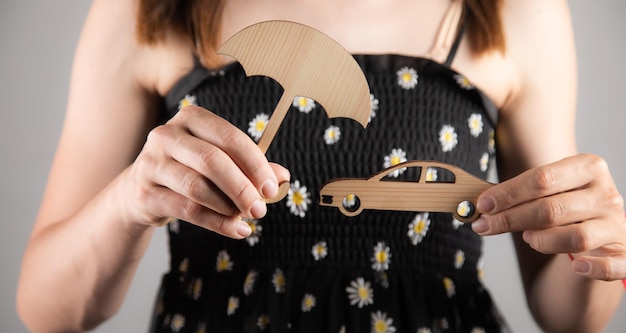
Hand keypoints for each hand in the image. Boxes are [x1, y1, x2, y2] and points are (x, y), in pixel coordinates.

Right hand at [120, 105, 289, 238]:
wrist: (143, 190)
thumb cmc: (190, 170)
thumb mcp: (221, 162)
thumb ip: (250, 166)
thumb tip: (283, 177)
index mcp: (191, 118)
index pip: (229, 137)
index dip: (255, 164)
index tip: (272, 188)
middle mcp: (166, 135)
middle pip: (212, 161)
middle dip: (243, 188)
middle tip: (261, 209)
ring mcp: (151, 163)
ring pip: (197, 187)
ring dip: (228, 207)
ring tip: (246, 218)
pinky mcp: (144, 193)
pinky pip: (187, 210)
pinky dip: (217, 223)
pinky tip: (236, 230)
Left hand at [472, 154, 625, 280]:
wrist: (599, 231)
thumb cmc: (566, 207)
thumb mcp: (547, 192)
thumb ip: (519, 195)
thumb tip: (481, 205)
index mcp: (589, 168)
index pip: (542, 178)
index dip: (508, 193)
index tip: (483, 205)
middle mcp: (607, 195)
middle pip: (552, 208)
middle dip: (511, 219)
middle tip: (484, 226)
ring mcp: (618, 225)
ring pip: (575, 237)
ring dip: (543, 241)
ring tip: (527, 238)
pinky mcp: (625, 253)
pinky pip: (611, 265)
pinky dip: (593, 268)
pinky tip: (576, 266)